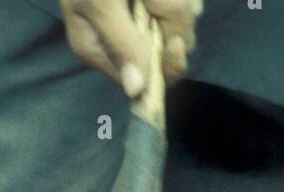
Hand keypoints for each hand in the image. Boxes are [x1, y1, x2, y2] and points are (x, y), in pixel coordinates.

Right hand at [59, 0, 200, 96]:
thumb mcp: (99, 3)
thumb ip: (119, 43)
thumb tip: (135, 91)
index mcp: (101, 51)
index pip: (145, 81)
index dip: (164, 64)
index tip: (173, 42)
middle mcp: (122, 40)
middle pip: (168, 51)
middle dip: (174, 23)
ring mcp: (140, 18)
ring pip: (181, 23)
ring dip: (179, 3)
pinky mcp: (153, 3)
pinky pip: (184, 5)